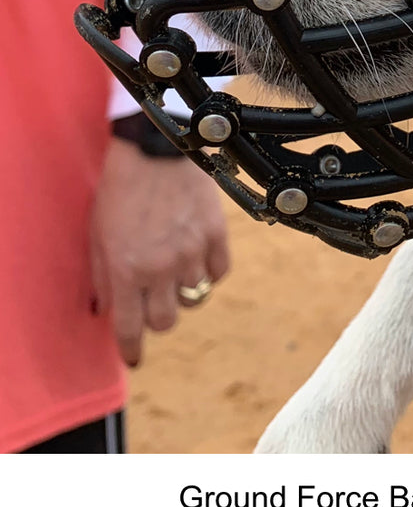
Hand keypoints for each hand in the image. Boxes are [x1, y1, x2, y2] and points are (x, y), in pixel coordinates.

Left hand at [90, 137, 230, 366]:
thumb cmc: (121, 190)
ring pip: (194, 295)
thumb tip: (109, 310)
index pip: (130, 328)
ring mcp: (193, 251)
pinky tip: (197, 257)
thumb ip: (105, 277)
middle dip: (156, 317)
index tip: (134, 357)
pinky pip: (219, 271)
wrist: (157, 149)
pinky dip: (209, 271)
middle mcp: (162, 267)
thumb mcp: (99, 236)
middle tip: (152, 302)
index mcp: (128, 270)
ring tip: (173, 266)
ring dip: (182, 288)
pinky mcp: (217, 234)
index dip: (131, 349)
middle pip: (167, 320)